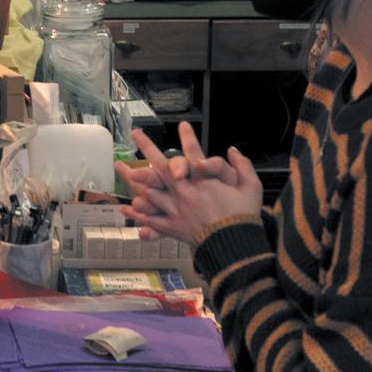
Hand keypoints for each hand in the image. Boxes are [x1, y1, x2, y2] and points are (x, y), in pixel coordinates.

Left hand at [116, 125, 261, 243]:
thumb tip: (234, 150)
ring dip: (133, 178)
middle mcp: (185, 192)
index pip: (194, 153)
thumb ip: (243, 167)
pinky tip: (125, 208)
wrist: (235, 246)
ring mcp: (176, 209)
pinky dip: (137, 214)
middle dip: (147, 148)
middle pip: (161, 166)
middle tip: (135, 134)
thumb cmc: (244, 218)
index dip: (188, 138)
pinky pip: (151, 219)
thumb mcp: (252, 189)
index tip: (183, 125)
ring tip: (119, 166)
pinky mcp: (172, 226)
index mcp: (204, 181)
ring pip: (149, 190)